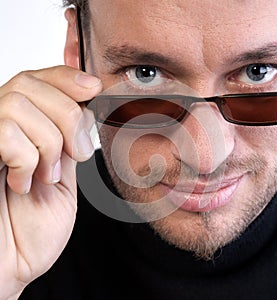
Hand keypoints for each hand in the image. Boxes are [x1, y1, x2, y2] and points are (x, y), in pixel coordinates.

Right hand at [0, 66, 101, 298]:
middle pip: (30, 85)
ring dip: (48, 143)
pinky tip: (23, 182)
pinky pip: (4, 133)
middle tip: (78, 153)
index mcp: (23, 129)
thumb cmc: (35, 226)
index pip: (39, 80)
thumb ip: (69, 141)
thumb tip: (87, 108)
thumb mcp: (64, 176)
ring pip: (19, 104)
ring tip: (47, 174)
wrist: (13, 263)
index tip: (94, 88)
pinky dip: (26, 159)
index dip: (67, 77)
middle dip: (67, 117)